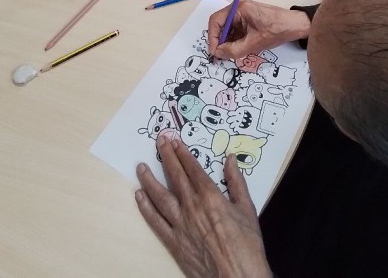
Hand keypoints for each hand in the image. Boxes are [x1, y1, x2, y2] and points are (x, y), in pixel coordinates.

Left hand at [136, 138, 271, 277]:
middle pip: (175, 176)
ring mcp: (180, 225)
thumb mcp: (248, 209)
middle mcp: (192, 206)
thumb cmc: (247, 246)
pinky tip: (139, 197)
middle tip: (159, 141)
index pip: (192, 169)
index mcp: (211, 197)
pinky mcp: (174, 242)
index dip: (182, 153)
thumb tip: (230, 160)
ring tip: (140, 166)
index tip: (175, 141)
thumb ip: (236, 183)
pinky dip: (145, 208)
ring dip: (149, 179)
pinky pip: (156, 222)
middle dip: (166, 156)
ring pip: (160, 196)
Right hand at [208, 0, 310, 59]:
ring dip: (226, 42)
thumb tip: (218, 53)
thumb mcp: (254, 43)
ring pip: (227, 29)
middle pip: (220, 25)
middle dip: (219, 41)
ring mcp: (243, 13)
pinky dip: (234, 40)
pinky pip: (235, 30)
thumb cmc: (277, 31)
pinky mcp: (248, 19)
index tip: (214, 52)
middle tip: (220, 56)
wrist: (296, 26)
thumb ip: (233, 50)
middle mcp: (238, 8)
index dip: (212, 38)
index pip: (215, 21)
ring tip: (229, 55)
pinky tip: (237, 50)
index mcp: (238, 8)